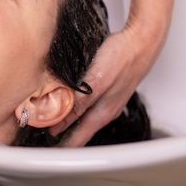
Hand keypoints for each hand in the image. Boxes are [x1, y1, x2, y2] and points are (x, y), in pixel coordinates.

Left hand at [50, 20, 165, 146]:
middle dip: (62, 132)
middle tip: (43, 133)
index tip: (45, 145)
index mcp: (103, 113)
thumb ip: (81, 103)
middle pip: (81, 128)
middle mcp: (107, 109)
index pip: (78, 138)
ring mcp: (109, 98)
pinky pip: (89, 102)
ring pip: (85, 115)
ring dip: (69, 118)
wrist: (142, 39)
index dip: (61, 144)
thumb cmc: (123, 57)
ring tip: (51, 119)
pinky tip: (70, 98)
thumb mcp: (97, 82)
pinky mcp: (110, 86)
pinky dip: (77, 104)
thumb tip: (62, 121)